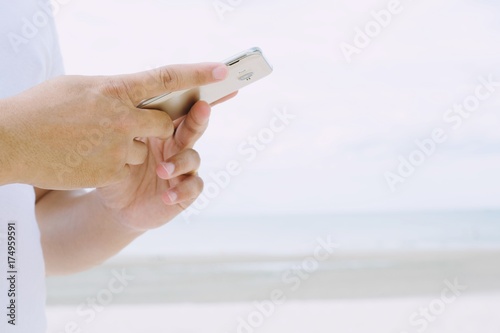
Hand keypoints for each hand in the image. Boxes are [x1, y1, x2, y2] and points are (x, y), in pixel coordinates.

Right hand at [0, 63, 227, 188]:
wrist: (10, 144)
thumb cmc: (40, 110)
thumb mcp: (78, 87)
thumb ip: (114, 90)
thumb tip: (136, 90)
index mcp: (115, 88)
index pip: (167, 78)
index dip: (198, 74)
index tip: (223, 72)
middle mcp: (122, 116)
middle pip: (164, 124)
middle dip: (154, 128)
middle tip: (131, 127)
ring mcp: (119, 145)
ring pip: (144, 149)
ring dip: (127, 149)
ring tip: (92, 144)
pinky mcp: (113, 172)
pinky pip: (128, 168)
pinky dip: (113, 166)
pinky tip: (87, 160)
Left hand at [95, 99, 220, 230]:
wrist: (115, 203)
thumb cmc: (115, 166)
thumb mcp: (115, 143)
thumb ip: (125, 125)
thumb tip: (125, 104)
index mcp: (161, 126)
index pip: (179, 106)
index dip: (195, 90)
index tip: (209, 76)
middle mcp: (176, 144)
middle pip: (193, 126)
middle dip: (198, 117)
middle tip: (202, 107)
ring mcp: (183, 167)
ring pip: (193, 158)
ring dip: (179, 162)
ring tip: (162, 169)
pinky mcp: (185, 191)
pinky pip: (193, 188)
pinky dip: (181, 191)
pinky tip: (167, 195)